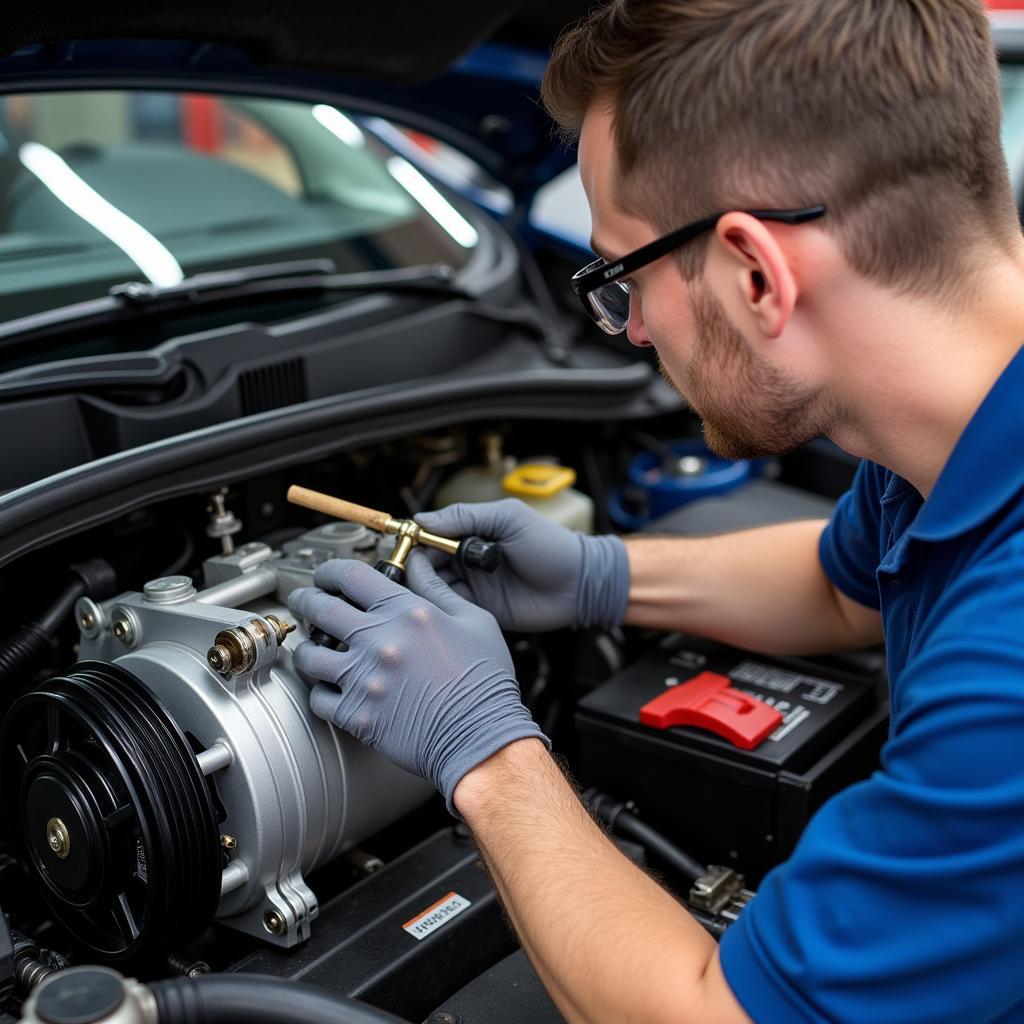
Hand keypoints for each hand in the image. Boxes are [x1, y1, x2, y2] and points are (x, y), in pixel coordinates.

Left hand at [287, 554, 548, 812]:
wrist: (481, 737)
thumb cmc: (484, 682)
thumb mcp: (474, 620)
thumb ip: (438, 588)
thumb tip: (417, 563)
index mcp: (407, 613)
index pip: (352, 575)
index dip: (330, 571)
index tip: (326, 576)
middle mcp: (380, 641)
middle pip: (319, 608)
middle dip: (305, 600)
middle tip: (303, 602)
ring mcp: (364, 679)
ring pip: (309, 655)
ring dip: (307, 648)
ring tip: (312, 648)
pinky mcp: (357, 715)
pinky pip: (318, 698)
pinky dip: (320, 691)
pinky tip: (329, 687)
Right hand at [415, 499, 629, 631]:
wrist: (579, 584)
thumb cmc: (551, 545)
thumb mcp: (508, 518)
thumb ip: (466, 517)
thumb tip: (423, 518)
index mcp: (473, 533)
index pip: (433, 534)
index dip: (416, 538)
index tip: (404, 543)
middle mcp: (468, 559)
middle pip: (426, 561)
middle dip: (414, 563)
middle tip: (406, 568)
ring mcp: (473, 586)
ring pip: (433, 585)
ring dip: (422, 584)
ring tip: (417, 584)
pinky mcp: (478, 610)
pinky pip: (449, 607)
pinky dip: (437, 604)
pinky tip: (431, 602)